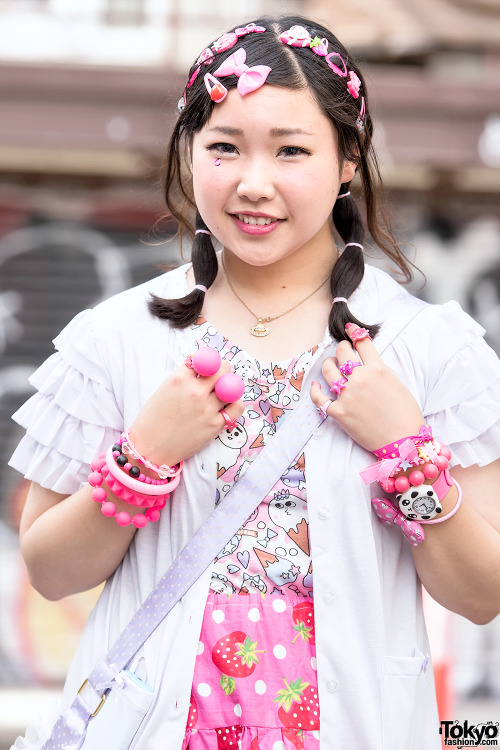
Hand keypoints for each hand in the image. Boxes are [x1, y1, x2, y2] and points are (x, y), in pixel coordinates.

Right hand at [130, 359, 243, 466]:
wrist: (149, 449)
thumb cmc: (153, 420)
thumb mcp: (164, 389)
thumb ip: (184, 378)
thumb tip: (202, 370)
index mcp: (180, 378)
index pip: (204, 359)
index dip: (207, 362)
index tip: (208, 367)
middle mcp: (195, 391)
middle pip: (223, 367)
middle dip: (222, 369)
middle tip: (219, 376)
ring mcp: (207, 408)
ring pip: (232, 386)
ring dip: (229, 386)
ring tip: (224, 392)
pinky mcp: (215, 424)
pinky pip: (237, 406)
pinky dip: (235, 403)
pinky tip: (229, 405)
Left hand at [310, 325, 423, 451]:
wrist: (403, 442)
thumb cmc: (405, 414)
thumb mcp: (397, 383)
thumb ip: (380, 370)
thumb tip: (366, 361)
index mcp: (378, 369)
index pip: (361, 342)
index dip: (354, 333)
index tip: (349, 329)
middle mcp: (360, 379)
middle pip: (342, 352)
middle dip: (341, 350)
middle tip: (343, 353)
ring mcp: (347, 395)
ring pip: (328, 369)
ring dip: (329, 365)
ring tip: (332, 367)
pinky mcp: (338, 412)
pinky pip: (318, 397)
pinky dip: (314, 390)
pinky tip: (315, 386)